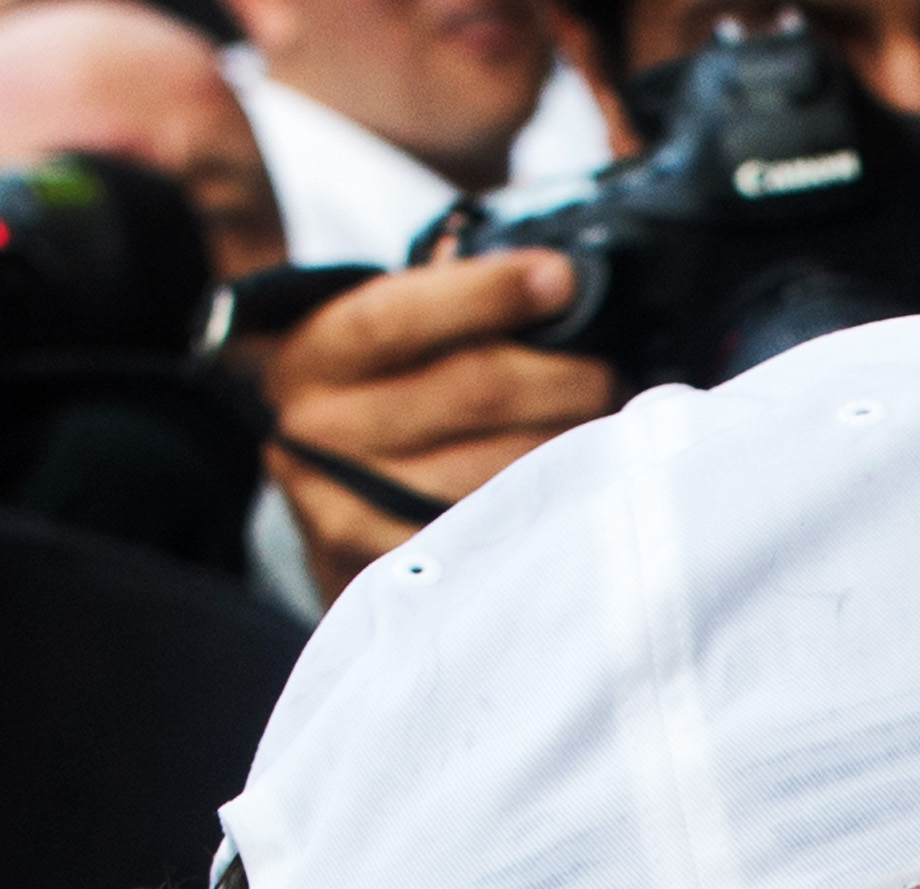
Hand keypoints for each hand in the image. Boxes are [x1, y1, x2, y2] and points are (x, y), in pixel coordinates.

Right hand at [256, 251, 617, 598]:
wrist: (331, 507)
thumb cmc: (382, 401)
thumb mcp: (388, 338)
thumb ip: (449, 299)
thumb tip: (547, 280)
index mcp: (315, 354)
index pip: (402, 316)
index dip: (490, 294)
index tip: (561, 280)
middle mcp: (315, 431)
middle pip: (472, 393)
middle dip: (561, 378)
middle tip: (604, 376)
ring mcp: (344, 510)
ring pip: (495, 473)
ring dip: (568, 451)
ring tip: (599, 436)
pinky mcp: (383, 577)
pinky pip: (490, 540)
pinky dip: (543, 515)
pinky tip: (573, 496)